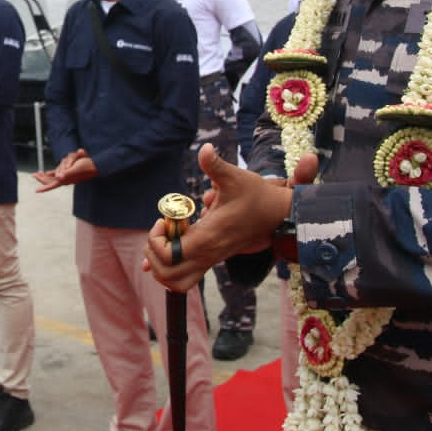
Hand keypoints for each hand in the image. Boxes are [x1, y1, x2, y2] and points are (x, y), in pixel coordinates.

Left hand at [33, 148, 95, 192]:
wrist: (97, 166)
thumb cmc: (87, 166)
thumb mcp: (76, 169)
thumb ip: (67, 174)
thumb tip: (58, 177)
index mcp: (66, 180)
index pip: (53, 185)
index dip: (44, 188)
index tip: (36, 191)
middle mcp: (66, 179)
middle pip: (51, 181)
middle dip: (42, 179)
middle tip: (33, 175)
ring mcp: (68, 176)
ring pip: (53, 177)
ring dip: (45, 175)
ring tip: (38, 173)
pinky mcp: (70, 172)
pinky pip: (58, 173)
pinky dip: (52, 173)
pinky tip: (49, 172)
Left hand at [143, 144, 315, 292]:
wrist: (277, 215)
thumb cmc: (256, 196)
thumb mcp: (235, 177)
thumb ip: (215, 165)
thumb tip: (204, 148)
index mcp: (207, 238)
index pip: (170, 255)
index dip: (157, 240)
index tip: (164, 220)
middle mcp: (207, 254)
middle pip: (167, 275)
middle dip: (153, 255)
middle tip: (160, 231)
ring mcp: (210, 260)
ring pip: (176, 282)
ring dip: (161, 266)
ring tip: (163, 242)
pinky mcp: (212, 259)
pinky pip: (185, 277)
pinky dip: (171, 269)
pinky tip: (167, 247)